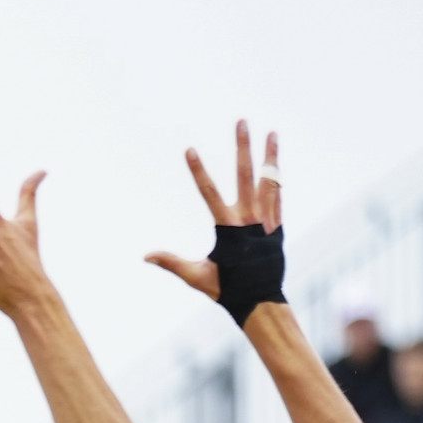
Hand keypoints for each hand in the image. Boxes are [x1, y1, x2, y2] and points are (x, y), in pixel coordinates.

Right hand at [144, 120, 284, 305]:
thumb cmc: (226, 288)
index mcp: (228, 229)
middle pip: (245, 174)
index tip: (189, 150)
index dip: (198, 171)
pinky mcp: (277, 225)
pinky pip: (278, 195)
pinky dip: (276, 178)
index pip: (208, 193)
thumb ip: (171, 263)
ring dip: (269, 155)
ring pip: (268, 179)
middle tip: (241, 122)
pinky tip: (275, 163)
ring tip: (271, 132)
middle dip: (242, 146)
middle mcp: (249, 219)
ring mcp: (266, 220)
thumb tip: (145, 256)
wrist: (260, 300)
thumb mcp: (196, 276)